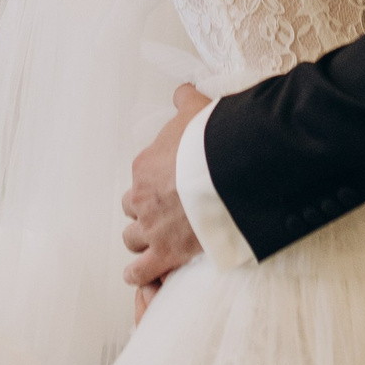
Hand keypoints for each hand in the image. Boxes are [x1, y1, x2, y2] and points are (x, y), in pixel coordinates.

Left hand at [122, 83, 209, 293]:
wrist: (232, 171)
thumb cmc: (214, 139)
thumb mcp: (198, 110)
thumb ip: (185, 100)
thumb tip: (182, 90)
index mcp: (144, 165)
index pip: (139, 178)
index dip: (154, 184)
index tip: (170, 186)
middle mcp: (141, 197)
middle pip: (132, 208)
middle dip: (145, 211)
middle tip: (166, 213)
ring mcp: (152, 227)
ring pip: (132, 238)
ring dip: (143, 240)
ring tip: (156, 242)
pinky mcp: (166, 253)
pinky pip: (140, 271)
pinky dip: (139, 274)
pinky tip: (142, 273)